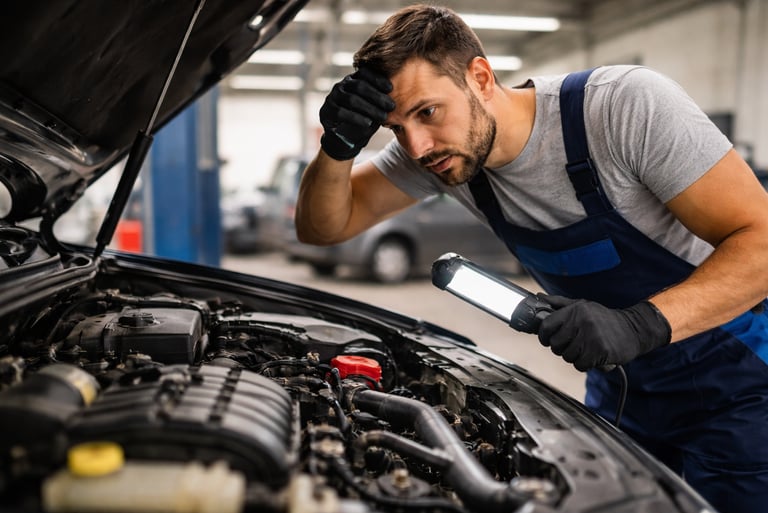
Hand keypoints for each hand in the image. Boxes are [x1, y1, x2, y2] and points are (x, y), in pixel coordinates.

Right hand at [319, 67, 394, 160]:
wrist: (344, 139)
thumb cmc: (363, 119)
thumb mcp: (373, 108)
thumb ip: (380, 101)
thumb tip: (399, 95)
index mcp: (353, 80)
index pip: (365, 73)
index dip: (378, 79)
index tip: (391, 88)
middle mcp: (341, 86)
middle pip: (360, 86)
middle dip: (377, 96)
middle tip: (391, 105)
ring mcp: (332, 97)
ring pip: (351, 99)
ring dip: (369, 108)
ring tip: (383, 117)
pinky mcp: (326, 111)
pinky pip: (341, 113)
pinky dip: (356, 118)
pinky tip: (368, 123)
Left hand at [537, 295, 670, 370]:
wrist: (634, 329)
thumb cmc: (604, 319)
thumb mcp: (582, 306)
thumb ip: (559, 303)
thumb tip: (538, 297)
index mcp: (575, 310)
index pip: (547, 326)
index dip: (544, 336)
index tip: (548, 340)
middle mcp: (582, 321)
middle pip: (555, 344)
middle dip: (561, 348)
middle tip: (573, 345)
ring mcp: (591, 336)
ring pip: (567, 356)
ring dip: (574, 357)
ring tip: (585, 349)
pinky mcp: (600, 351)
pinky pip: (580, 365)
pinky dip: (584, 364)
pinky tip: (593, 356)